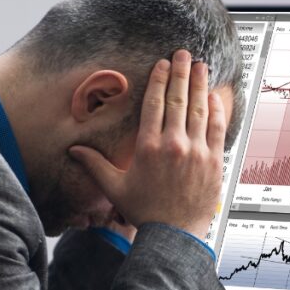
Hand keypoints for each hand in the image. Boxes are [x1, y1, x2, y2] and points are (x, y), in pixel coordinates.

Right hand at [69, 50, 225, 237]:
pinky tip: (214, 96)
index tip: (162, 64)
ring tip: (201, 66)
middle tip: (184, 54)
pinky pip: (216, 128)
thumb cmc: (144, 212)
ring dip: (200, 85)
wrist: (173, 235)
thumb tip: (73, 150)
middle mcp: (173, 145)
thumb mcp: (115, 187)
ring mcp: (196, 152)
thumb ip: (95, 165)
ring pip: (199, 109)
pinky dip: (216, 110)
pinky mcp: (213, 161)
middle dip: (181, 73)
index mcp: (148, 147)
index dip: (159, 80)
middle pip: (178, 99)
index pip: (154, 104)